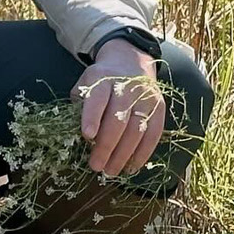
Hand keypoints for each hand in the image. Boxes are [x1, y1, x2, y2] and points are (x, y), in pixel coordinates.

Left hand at [72, 39, 164, 176]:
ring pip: (136, 130)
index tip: (86, 135)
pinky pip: (153, 134)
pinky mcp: (159, 108)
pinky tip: (131, 167)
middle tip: (96, 166)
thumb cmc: (101, 80)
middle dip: (106, 145)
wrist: (130, 62)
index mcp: (102, 78)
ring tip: (111, 171)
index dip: (92, 117)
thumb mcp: (85, 84)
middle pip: (118, 119)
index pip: (97, 98)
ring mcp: (145, 98)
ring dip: (123, 154)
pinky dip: (143, 153)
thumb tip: (74, 134)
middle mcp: (126, 87)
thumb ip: (80, 105)